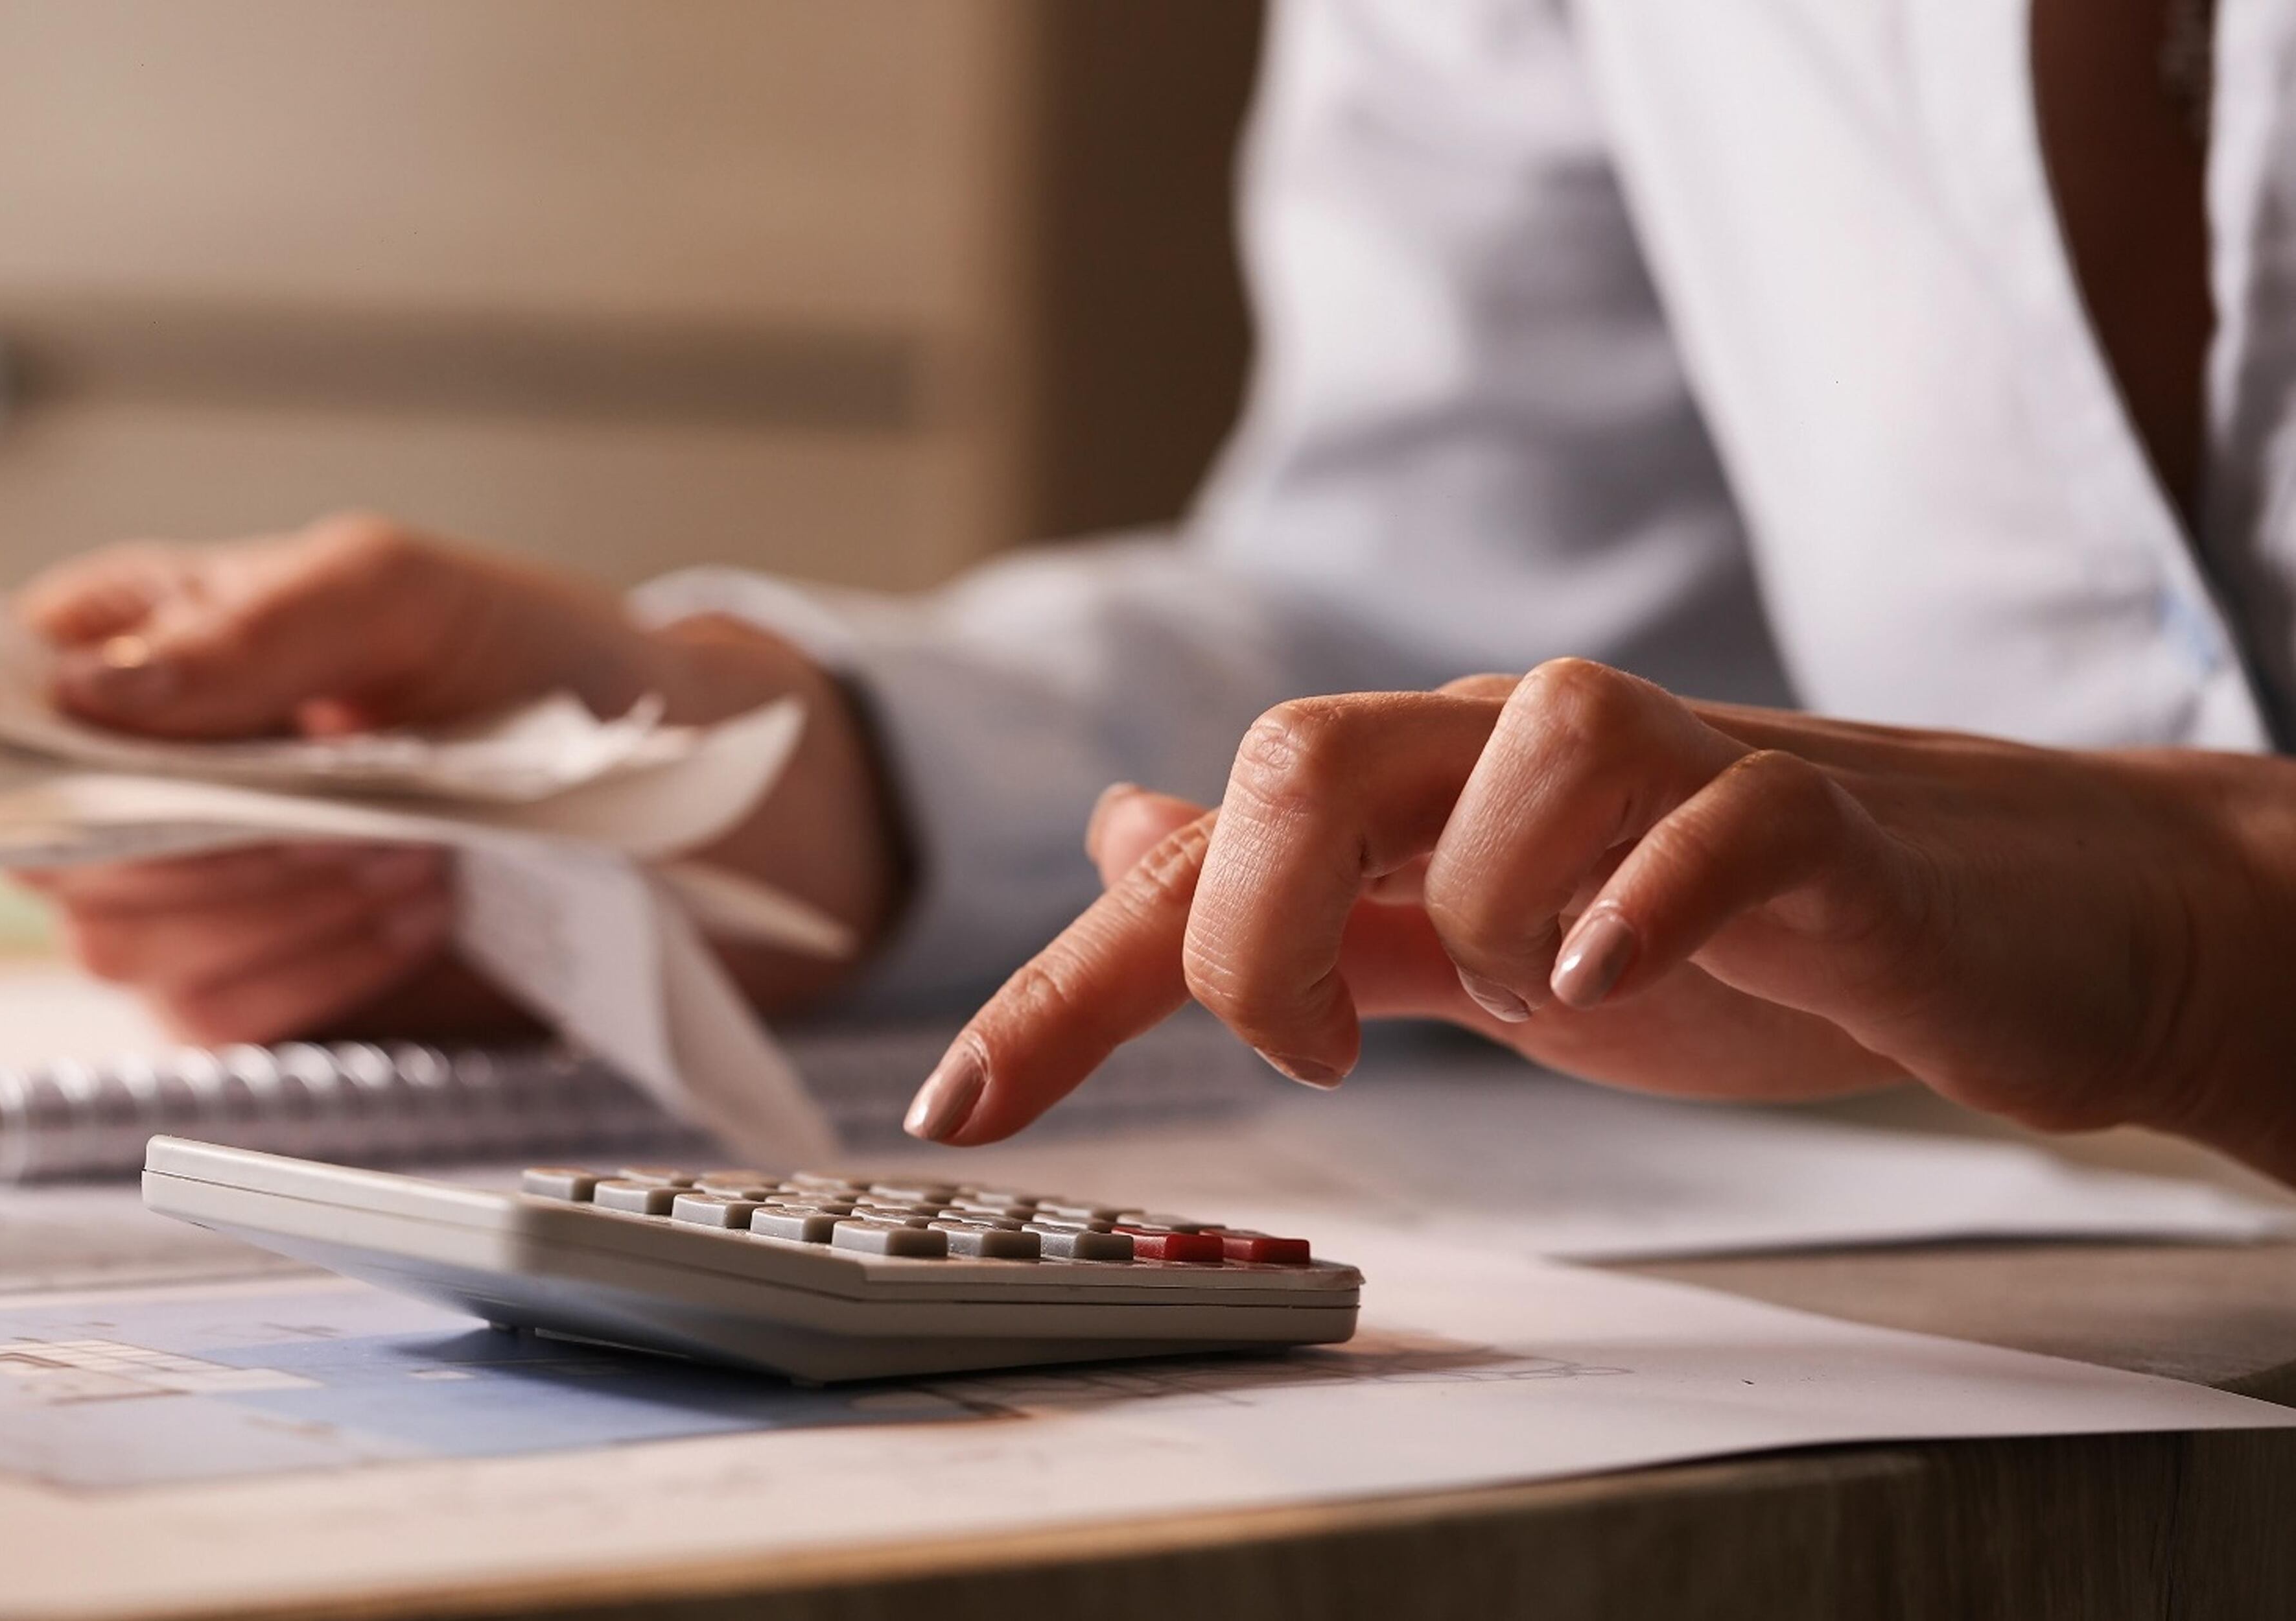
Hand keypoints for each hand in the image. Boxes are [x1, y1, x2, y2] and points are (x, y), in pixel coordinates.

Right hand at [14, 513, 899, 1042]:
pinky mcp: (242, 987)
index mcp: (132, 642)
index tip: (132, 765)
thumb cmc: (526, 660)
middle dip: (208, 844)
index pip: (0, 704)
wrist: (658, 792)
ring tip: (409, 851)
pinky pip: (211, 1015)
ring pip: (122, 946)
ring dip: (275, 909)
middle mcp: (131, 772)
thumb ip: (248, 629)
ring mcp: (178, 892)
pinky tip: (407, 913)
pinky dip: (312, 972)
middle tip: (347, 809)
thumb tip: (89, 697)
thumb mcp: (398, 590)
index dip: (37, 751)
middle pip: (56, 851)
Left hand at [904, 657, 2295, 1182]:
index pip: (1200, 854)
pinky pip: (1719, 813)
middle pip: (1308, 753)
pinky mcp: (1825, 821)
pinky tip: (1611, 974)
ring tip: (1554, 987)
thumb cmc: (1729, 928)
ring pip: (1515, 749)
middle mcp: (1522, 755)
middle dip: (1251, 925)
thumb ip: (1301, 893)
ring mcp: (1680, 771)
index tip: (964, 1105)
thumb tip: (1122, 835)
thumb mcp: (1468, 931)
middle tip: (1314, 1047)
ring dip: (1488, 908)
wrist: (2006, 921)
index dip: (1064, 979)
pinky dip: (1646, 892)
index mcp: (1425, 795)